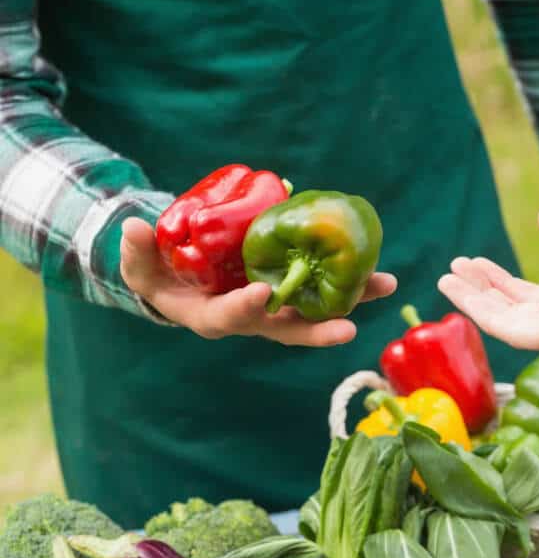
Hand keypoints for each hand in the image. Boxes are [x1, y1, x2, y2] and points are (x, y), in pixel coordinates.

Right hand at [120, 218, 396, 345]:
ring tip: (386, 286)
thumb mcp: (140, 265)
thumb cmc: (157, 274)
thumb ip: (136, 251)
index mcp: (214, 317)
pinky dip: (346, 278)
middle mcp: (250, 319)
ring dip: (350, 300)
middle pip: (288, 329)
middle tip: (350, 328)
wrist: (179, 275)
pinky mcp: (287, 288)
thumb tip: (134, 227)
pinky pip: (319, 286)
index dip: (246, 308)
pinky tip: (374, 263)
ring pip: (314, 310)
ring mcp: (273, 307)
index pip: (231, 318)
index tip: (262, 293)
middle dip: (319, 330)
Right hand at [438, 201, 538, 352]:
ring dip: (472, 300)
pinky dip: (478, 309)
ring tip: (445, 278)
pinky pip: (506, 326)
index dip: (501, 281)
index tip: (474, 262)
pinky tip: (458, 288)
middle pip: (513, 310)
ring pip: (503, 321)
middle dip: (480, 291)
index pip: (533, 296)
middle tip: (452, 270)